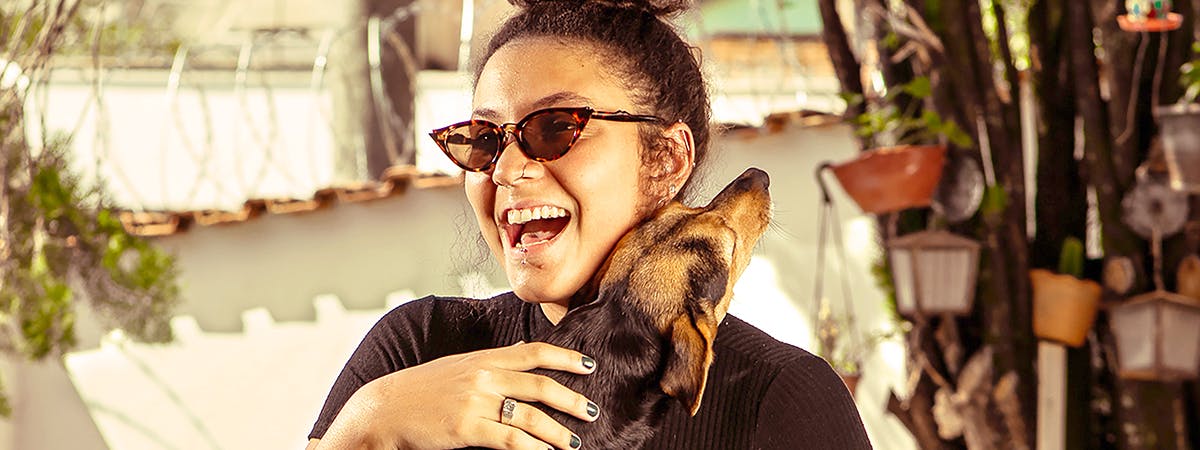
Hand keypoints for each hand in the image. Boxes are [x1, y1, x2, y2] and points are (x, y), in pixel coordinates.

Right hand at [316, 342, 599, 449]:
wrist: (382, 409)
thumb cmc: (419, 391)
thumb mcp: (457, 367)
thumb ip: (490, 363)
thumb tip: (521, 354)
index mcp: (482, 358)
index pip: (533, 352)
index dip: (566, 357)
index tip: (589, 365)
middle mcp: (482, 376)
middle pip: (540, 385)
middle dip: (572, 399)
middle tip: (592, 411)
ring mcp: (475, 402)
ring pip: (531, 416)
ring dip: (558, 431)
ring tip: (574, 442)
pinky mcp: (466, 429)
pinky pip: (511, 440)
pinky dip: (533, 448)